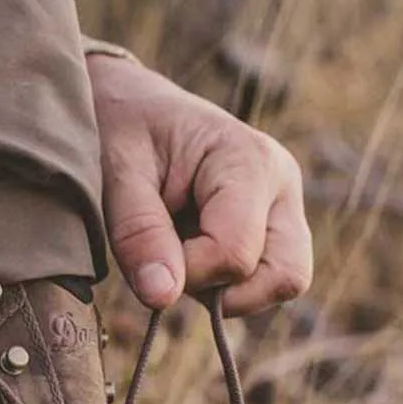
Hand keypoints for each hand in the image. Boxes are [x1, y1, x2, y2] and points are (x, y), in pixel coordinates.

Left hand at [88, 54, 311, 315]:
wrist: (133, 107)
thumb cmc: (123, 129)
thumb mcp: (116, 173)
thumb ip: (137, 233)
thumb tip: (162, 297)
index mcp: (249, 159)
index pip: (235, 254)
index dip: (188, 272)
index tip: (151, 253)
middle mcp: (282, 183)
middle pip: (285, 276)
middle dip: (224, 290)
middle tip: (176, 262)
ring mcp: (286, 207)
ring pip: (285, 284)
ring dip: (230, 292)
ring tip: (185, 255)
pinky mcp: (279, 227)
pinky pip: (272, 281)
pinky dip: (232, 287)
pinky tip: (196, 255)